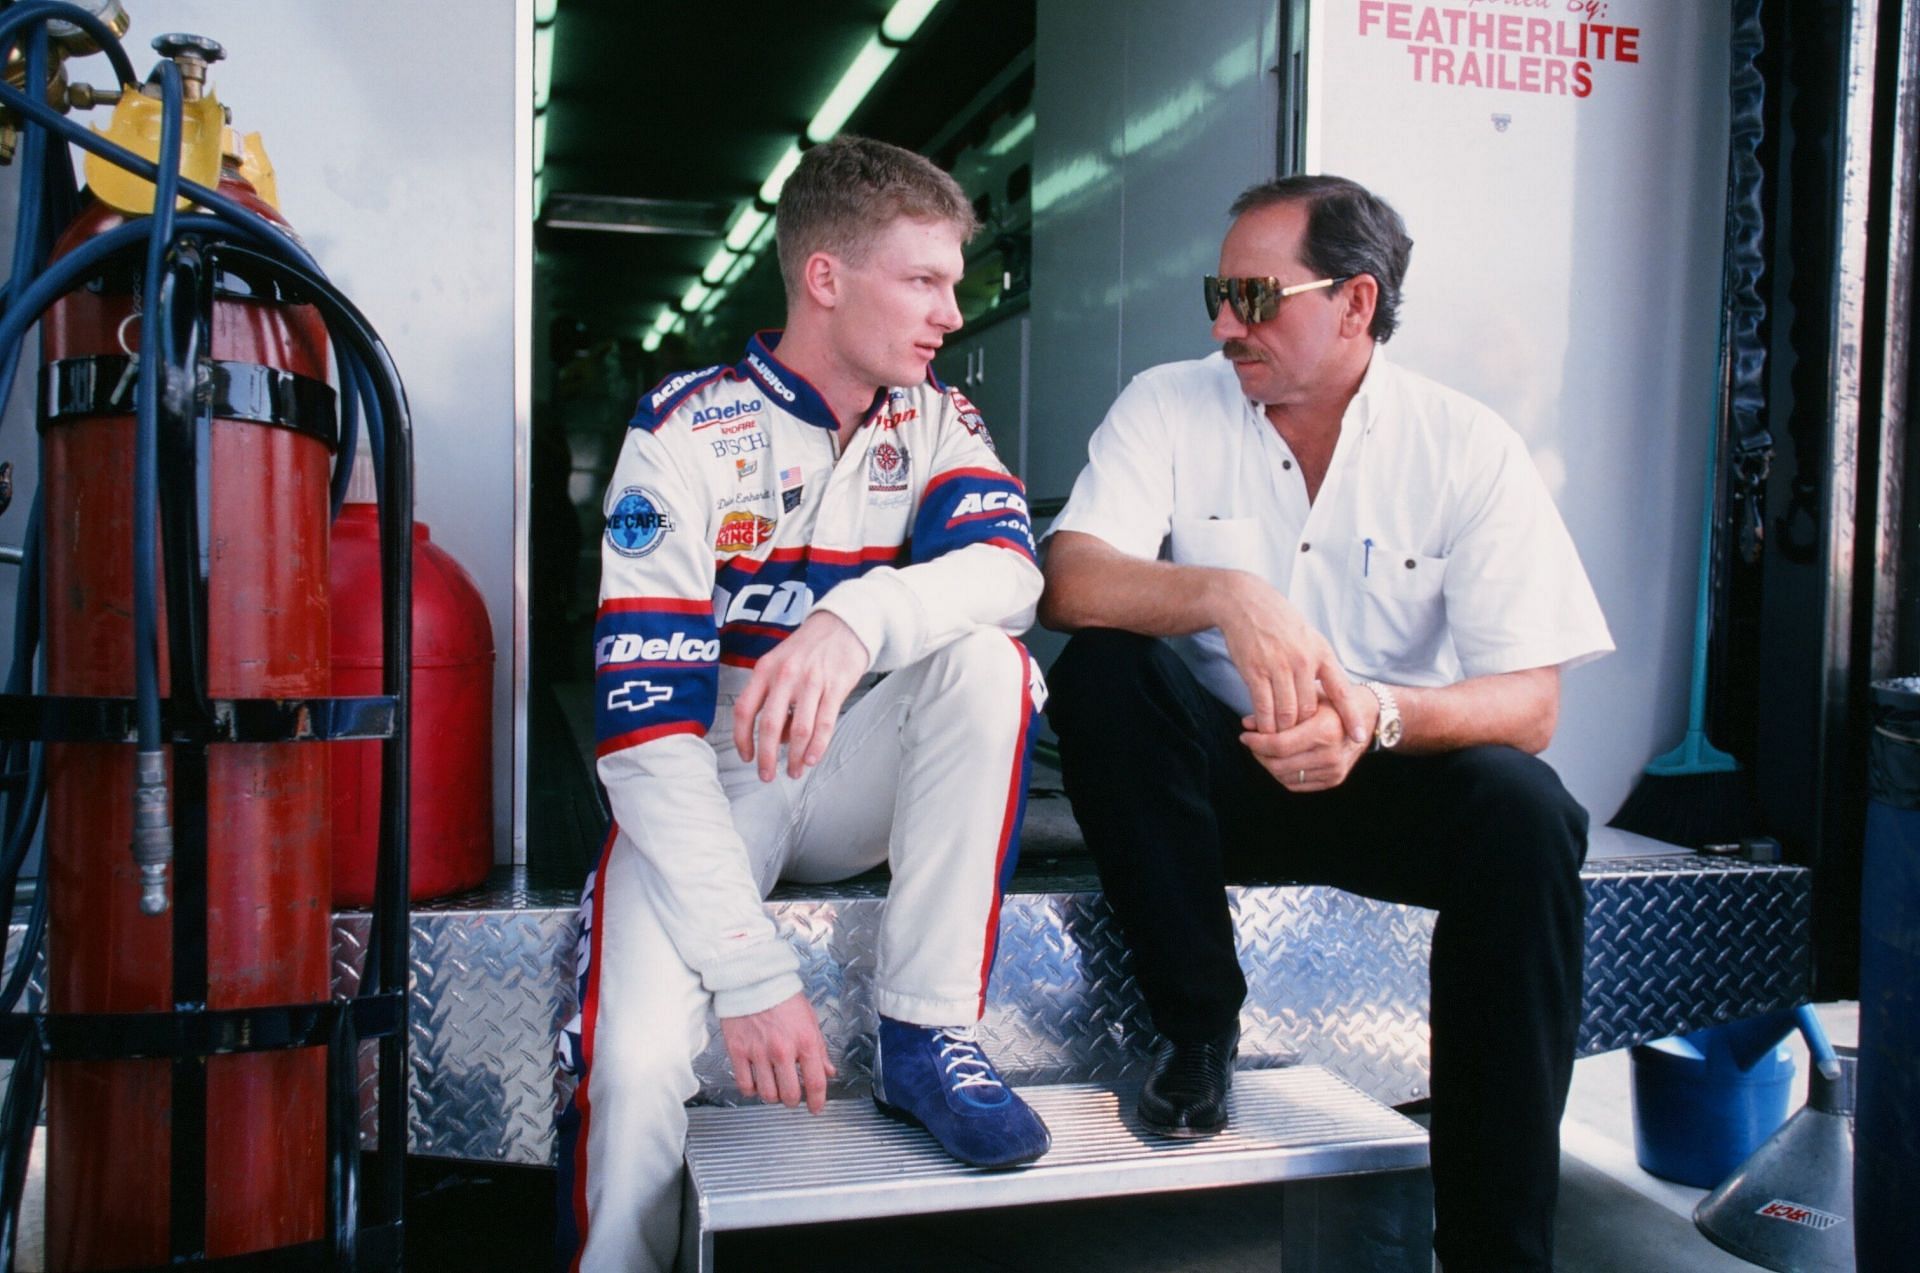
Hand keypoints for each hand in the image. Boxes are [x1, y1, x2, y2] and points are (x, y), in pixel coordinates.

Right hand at [718, 991, 836, 1112]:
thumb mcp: (810, 1020)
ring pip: (767, 1094)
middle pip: (789, 1094)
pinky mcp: (738, 1052)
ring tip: (774, 1088)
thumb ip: (819, 1050)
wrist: (753, 980)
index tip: (816, 1108)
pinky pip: (745, 1085)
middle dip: (793, 1101)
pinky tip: (756, 1083)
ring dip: (773, 1096)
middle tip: (792, 1097)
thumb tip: (828, 1071)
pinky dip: (751, 1090)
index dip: (817, 1102)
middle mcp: (782, 1051)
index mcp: (805, 1042)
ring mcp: (758, 1053)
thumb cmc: (783, 997)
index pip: (815, 1082)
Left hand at [732, 611, 869, 780]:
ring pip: (799, 730)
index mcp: (765, 670)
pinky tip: (812, 759)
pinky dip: (817, 746)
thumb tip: (778, 739)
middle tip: (767, 776)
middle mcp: (785, 675)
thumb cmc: (808, 647)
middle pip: (770, 725)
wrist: (843, 624)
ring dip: (795, 757)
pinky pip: (824, 723)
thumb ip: (773, 698)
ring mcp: (812, 681)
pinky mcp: (836, 687)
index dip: (742, 738)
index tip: (747, 757)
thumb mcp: (780, 663)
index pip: (745, 710)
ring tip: (795, 771)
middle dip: (767, 757)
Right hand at [1214, 572, 1369, 738]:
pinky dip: (1264, 723)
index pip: (1341, 691)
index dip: (1351, 716)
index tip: (1359, 736)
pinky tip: (1262, 728)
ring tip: (1279, 738)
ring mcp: (1279, 666)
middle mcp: (1303, 661)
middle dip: (1304, 729)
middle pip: (1309, 710)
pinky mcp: (1255, 671)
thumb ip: (1319, 665)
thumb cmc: (1279, 623)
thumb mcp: (1309, 637)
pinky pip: (1264, 707)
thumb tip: (1331, 693)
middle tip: (1299, 739)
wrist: (1246, 603)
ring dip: (1283, 731)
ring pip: (1287, 713)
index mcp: (1321, 653)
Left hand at [1240, 690, 1378, 792]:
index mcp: (1325, 730)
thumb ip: (1276, 710)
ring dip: (1268, 765)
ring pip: (1285, 777)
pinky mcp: (1334, 780)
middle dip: (1259, 754)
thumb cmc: (1333, 702)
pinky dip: (1282, 774)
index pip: (1279, 745)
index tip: (1245, 735)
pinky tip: (1279, 759)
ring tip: (1264, 750)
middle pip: (1279, 764)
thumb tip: (1246, 723)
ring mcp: (1334, 770)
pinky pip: (1296, 784)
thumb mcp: (1307, 697)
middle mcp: (1331, 754)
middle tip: (1252, 742)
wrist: (1367, 716)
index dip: (1257, 743)